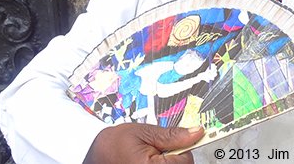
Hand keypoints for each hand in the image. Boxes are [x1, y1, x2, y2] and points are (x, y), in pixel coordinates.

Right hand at [83, 124, 204, 163]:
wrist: (96, 156)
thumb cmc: (115, 144)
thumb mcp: (143, 132)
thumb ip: (171, 135)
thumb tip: (196, 132)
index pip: (186, 160)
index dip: (182, 147)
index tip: (177, 139)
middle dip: (175, 156)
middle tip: (158, 148)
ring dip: (169, 161)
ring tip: (151, 155)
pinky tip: (150, 161)